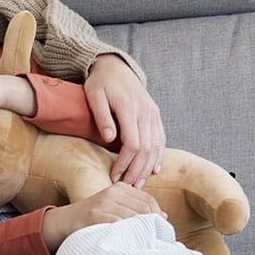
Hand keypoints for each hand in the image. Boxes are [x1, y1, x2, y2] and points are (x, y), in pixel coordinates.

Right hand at [40, 183, 164, 252]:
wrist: (65, 221)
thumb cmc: (94, 218)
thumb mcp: (115, 207)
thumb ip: (136, 209)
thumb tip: (164, 216)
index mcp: (119, 188)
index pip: (149, 201)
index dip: (158, 217)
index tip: (160, 230)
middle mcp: (112, 192)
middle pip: (144, 209)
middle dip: (153, 225)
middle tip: (156, 240)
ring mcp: (103, 203)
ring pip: (134, 217)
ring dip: (142, 232)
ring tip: (144, 243)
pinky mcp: (95, 215)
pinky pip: (120, 225)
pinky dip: (127, 234)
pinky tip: (129, 242)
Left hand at [85, 55, 165, 186]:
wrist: (115, 67)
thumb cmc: (100, 83)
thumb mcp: (94, 96)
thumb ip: (102, 117)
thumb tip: (109, 138)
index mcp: (129, 108)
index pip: (132, 143)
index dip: (124, 163)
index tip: (114, 176)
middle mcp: (145, 111)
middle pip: (146, 149)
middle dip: (137, 171)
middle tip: (127, 188)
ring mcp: (153, 113)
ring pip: (156, 146)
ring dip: (148, 168)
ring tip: (138, 184)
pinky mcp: (155, 115)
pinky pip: (160, 139)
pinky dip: (158, 156)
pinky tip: (153, 171)